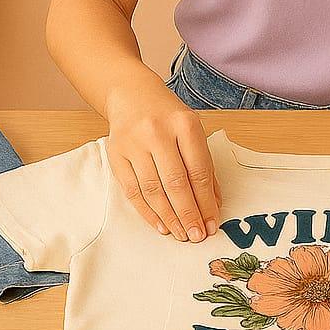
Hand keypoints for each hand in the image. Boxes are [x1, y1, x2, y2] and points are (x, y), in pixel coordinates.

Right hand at [104, 76, 220, 242]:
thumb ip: (204, 165)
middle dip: (189, 214)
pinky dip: (147, 211)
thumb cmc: (168, 116)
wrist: (131, 94)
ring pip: (153, 190)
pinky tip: (160, 224)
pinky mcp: (115, 153)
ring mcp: (134, 143)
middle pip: (176, 183)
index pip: (199, 171)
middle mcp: (158, 132)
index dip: (206, 202)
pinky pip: (132, 190)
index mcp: (184, 124)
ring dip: (169, 218)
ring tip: (181, 234)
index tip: (212, 224)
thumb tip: (214, 204)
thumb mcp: (192, 131)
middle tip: (197, 236)